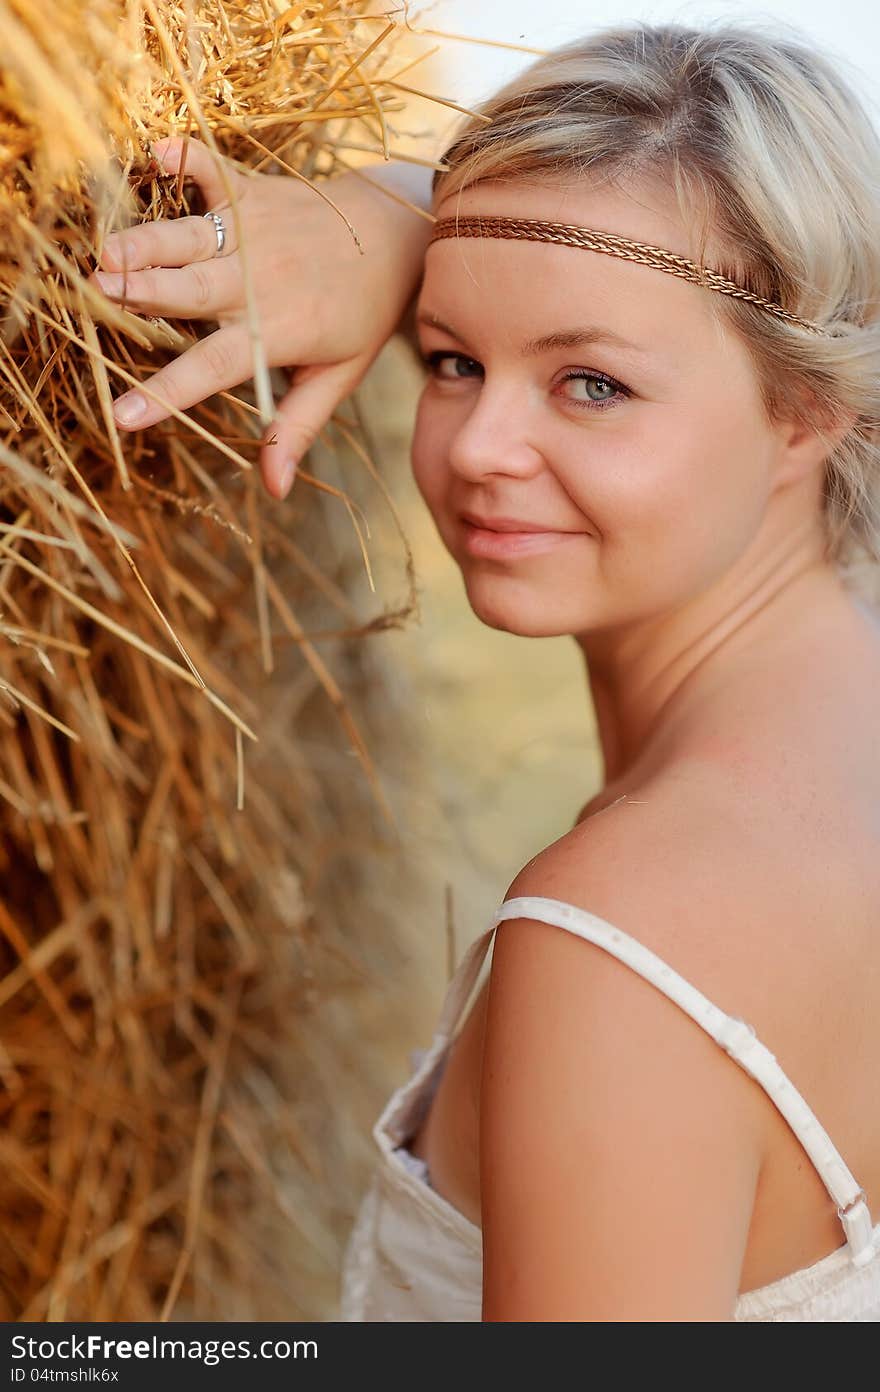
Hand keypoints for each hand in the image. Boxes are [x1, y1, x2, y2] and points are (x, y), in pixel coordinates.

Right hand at [89, 137, 432, 498]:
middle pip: (192, 289)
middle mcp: (259, 280)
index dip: (169, 393)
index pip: (214, 368)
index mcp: (274, 332)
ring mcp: (255, 231)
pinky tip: (157, 154)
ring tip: (108, 250)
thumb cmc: (362, 315)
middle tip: (101, 294)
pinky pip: (214, 170)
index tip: (123, 416)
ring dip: (148, 240)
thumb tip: (274, 487)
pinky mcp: (251, 192)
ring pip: (192, 236)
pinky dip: (186, 160)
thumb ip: (296, 427)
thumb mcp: (337, 378)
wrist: (397, 237)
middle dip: (146, 292)